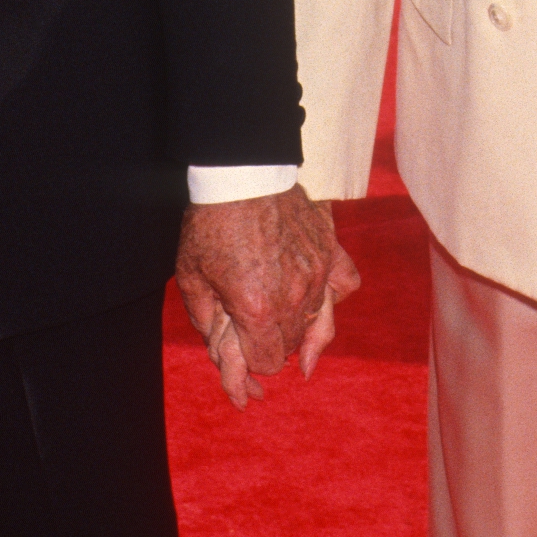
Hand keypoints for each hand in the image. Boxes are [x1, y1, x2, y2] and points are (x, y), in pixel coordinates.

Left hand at [176, 184, 361, 408]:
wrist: (240, 173)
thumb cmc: (211, 223)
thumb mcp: (192, 276)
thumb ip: (205, 319)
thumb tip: (218, 345)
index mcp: (257, 311)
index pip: (267, 362)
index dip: (252, 363)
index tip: (244, 352)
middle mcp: (294, 298)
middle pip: (293, 346)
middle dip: (275, 348)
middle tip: (261, 340)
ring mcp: (317, 274)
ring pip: (321, 323)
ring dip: (303, 330)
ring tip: (303, 347)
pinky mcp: (330, 250)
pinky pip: (345, 284)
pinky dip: (335, 295)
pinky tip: (324, 301)